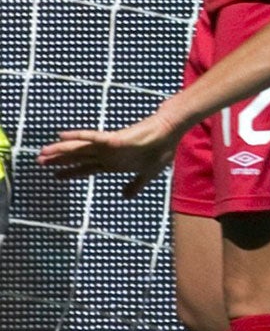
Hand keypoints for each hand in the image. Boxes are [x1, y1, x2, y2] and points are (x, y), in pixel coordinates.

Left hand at [40, 110, 182, 197]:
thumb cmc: (160, 150)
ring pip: (79, 148)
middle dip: (58, 161)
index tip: (55, 175)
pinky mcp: (114, 138)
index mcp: (112, 163)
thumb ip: (135, 185)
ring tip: (42, 153)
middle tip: (39, 162)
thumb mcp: (147, 174)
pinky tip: (62, 134)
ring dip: (60, 150)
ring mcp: (108, 146)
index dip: (70, 172)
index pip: (85, 168)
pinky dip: (77, 136)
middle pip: (77, 158)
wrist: (170, 135)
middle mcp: (106, 154)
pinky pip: (92, 137)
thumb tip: (125, 196)